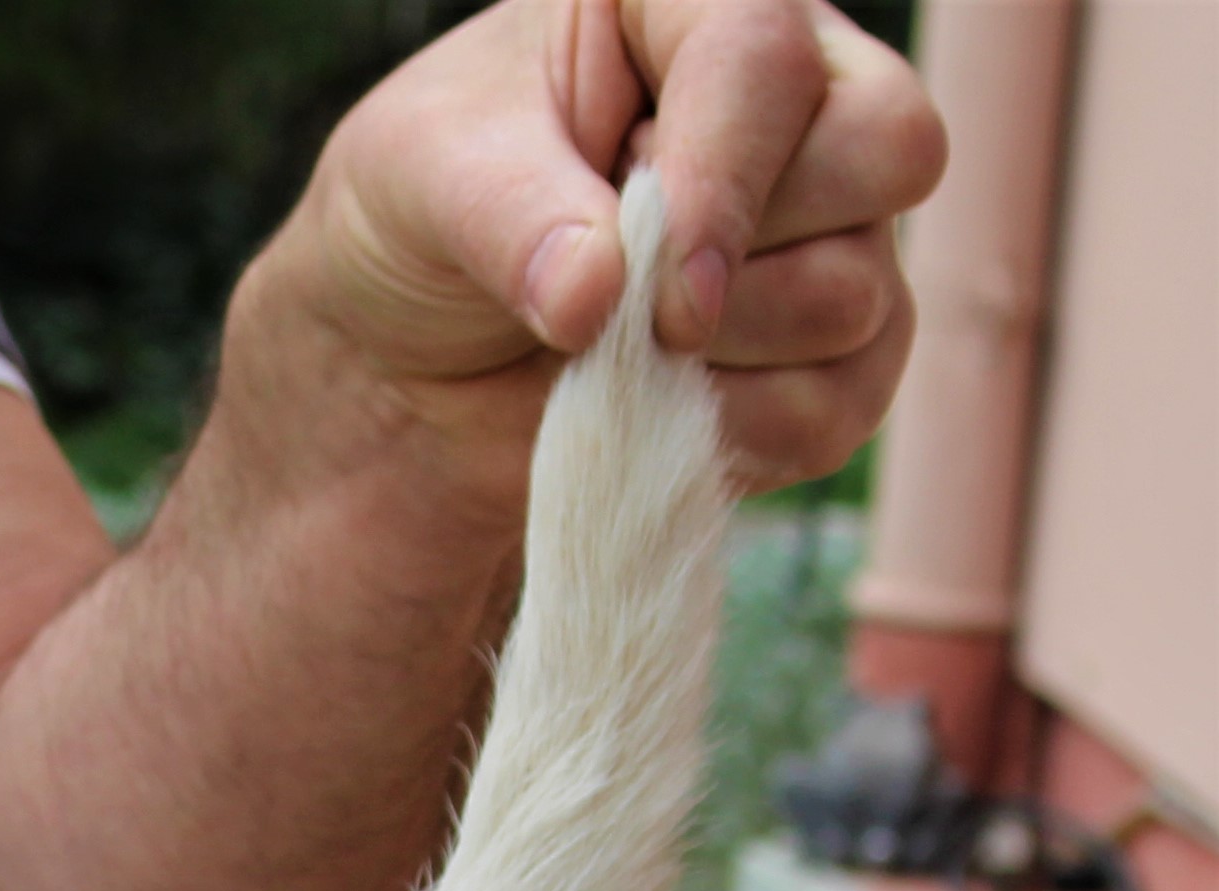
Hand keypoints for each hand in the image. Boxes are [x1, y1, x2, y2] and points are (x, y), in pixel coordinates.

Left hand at [258, 0, 943, 490]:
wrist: (410, 355)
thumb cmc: (418, 219)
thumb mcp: (415, 181)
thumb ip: (504, 217)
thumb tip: (596, 292)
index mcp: (692, 5)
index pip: (770, 61)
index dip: (726, 184)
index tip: (657, 301)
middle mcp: (794, 94)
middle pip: (885, 154)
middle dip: (738, 265)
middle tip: (617, 306)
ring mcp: (834, 221)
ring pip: (858, 295)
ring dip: (715, 362)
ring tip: (604, 354)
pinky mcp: (837, 347)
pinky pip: (839, 407)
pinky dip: (733, 441)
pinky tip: (647, 416)